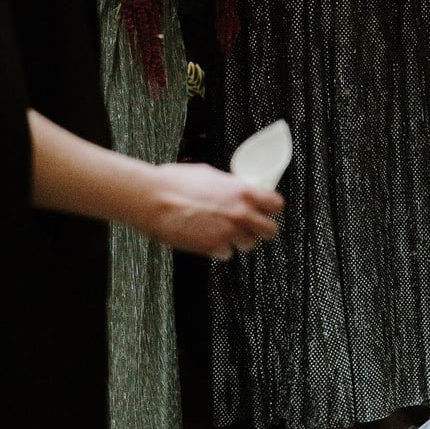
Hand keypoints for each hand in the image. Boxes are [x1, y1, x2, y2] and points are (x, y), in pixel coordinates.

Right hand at [138, 162, 282, 258]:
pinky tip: (208, 239)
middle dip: (262, 230)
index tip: (266, 210)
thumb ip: (229, 186)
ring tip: (225, 233)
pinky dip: (219, 249)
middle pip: (270, 230)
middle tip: (252, 227)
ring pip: (249, 245)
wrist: (152, 200)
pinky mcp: (212, 248)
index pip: (276, 204)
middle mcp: (241, 213)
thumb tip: (235, 188)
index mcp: (242, 191)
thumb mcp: (210, 175)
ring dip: (240, 240)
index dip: (271, 208)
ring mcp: (228, 233)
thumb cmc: (175, 183)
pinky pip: (226, 254)